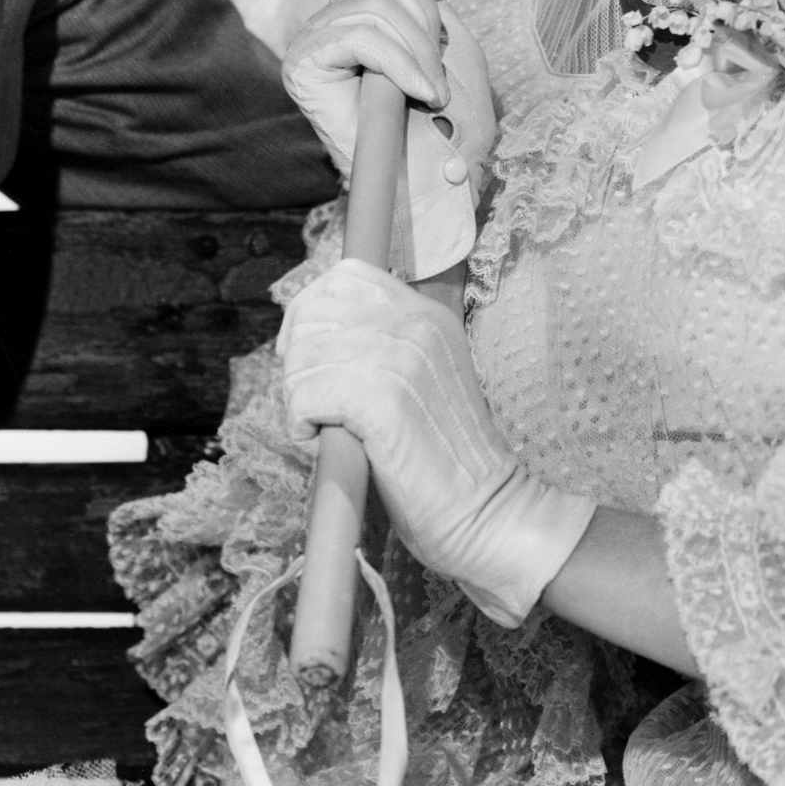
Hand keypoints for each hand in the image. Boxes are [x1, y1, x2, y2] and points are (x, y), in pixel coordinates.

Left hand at [278, 259, 594, 626]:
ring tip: (326, 428)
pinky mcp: (382, 397)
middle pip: (312, 313)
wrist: (486, 509)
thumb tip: (307, 336)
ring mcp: (400, 355)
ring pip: (301, 357)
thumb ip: (380, 347)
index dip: (311, 311)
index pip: (345, 276)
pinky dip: (300, 424)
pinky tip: (324, 443)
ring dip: (298, 398)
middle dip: (298, 361)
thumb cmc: (444, 459)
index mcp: (426, 313)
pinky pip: (304, 394)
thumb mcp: (421, 379)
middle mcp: (414, 322)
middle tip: (316, 404)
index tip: (311, 359)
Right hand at [282, 0, 497, 273]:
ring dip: (418, 49)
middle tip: (438, 71)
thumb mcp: (448, 47)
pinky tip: (419, 94)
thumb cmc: (446, 122)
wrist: (430, 179)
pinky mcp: (305, 65)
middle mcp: (332, 17)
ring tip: (431, 92)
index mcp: (363, 7)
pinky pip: (360, 35)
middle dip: (423, 16)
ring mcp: (314, 40)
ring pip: (373, 4)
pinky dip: (402, 62)